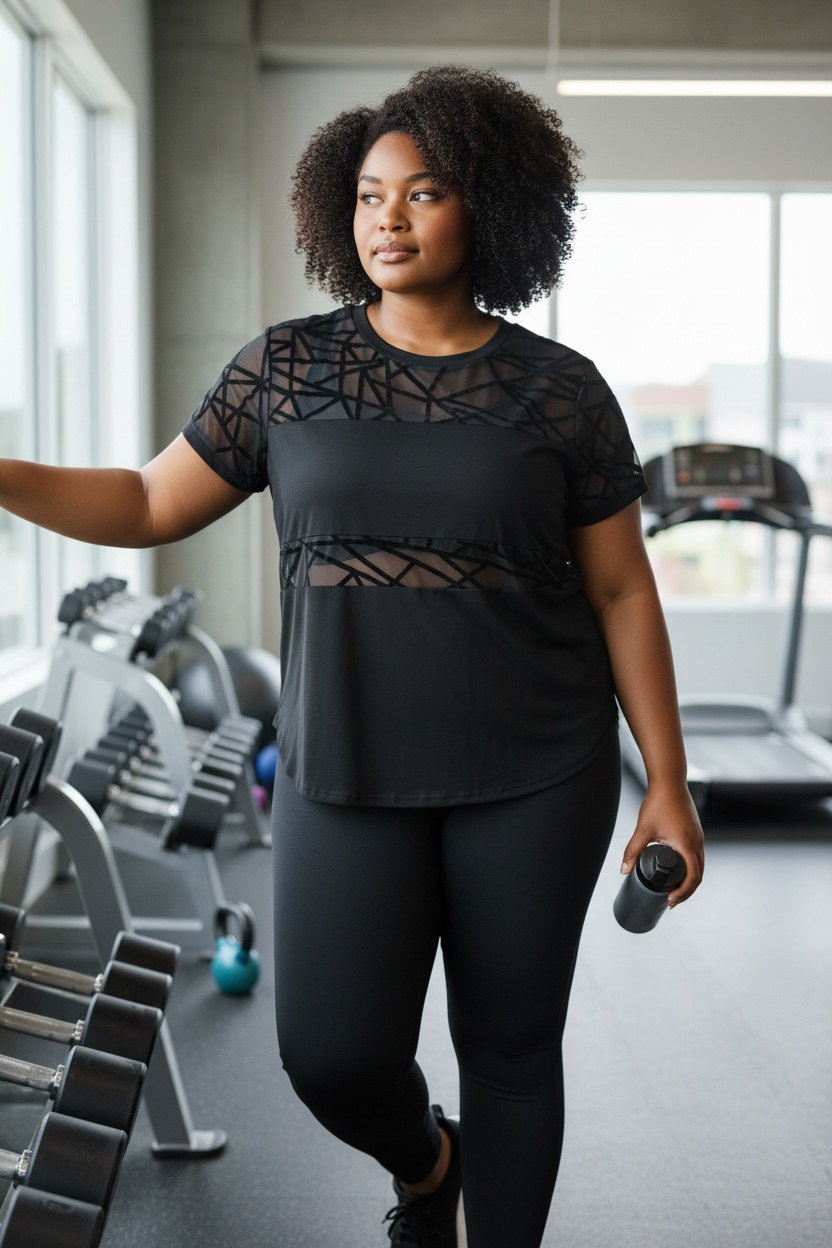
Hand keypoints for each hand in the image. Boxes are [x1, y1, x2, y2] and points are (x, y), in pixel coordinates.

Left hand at [620, 780, 703, 907]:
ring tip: (675, 890)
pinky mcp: (696, 832)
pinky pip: (698, 856)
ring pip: (700, 865)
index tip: (670, 901)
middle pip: (698, 875)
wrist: (669, 781)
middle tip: (671, 901)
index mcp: (687, 844)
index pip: (692, 877)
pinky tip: (682, 871)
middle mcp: (697, 842)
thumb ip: (632, 850)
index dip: (683, 893)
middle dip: (686, 891)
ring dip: (690, 880)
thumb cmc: (658, 803)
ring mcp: (699, 836)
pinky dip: (692, 868)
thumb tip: (624, 870)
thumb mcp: (643, 829)